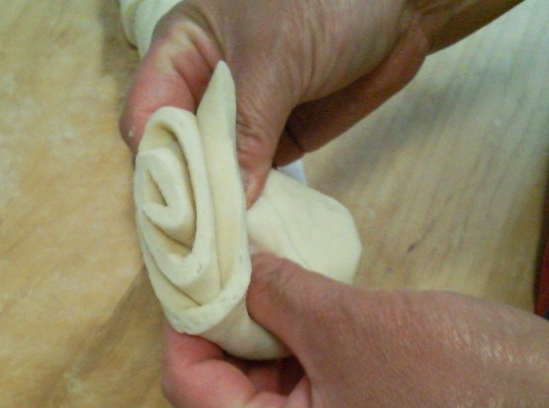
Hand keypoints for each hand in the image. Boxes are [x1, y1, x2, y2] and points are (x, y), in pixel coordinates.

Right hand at [120, 0, 520, 199]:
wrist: (400, 9)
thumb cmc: (327, 5)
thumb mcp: (276, 59)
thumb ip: (248, 128)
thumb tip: (232, 196)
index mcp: (183, 49)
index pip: (147, 111)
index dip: (154, 156)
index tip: (171, 202)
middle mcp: (202, 88)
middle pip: (174, 149)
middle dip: (184, 189)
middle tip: (194, 236)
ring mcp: (238, 119)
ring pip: (210, 170)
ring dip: (216, 203)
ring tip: (219, 243)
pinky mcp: (272, 143)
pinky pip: (250, 179)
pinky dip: (248, 203)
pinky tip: (247, 231)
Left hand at [163, 254, 548, 407]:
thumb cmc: (457, 374)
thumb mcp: (350, 322)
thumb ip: (275, 293)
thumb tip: (232, 266)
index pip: (191, 395)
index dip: (183, 330)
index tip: (193, 273)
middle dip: (211, 349)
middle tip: (225, 286)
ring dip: (249, 361)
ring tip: (258, 298)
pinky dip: (287, 377)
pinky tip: (298, 328)